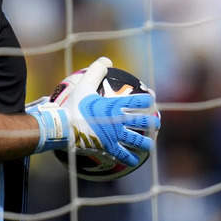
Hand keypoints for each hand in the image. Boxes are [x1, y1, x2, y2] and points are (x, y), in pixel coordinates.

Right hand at [25, 57, 159, 165]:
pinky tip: (135, 160)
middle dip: (153, 122)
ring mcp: (115, 136)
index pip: (139, 101)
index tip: (151, 98)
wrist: (63, 127)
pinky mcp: (108, 148)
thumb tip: (107, 59)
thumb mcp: (83, 85)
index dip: (148, 99)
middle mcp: (119, 121)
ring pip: (137, 141)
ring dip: (145, 143)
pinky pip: (123, 155)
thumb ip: (96, 71)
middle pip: (143, 122)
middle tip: (157, 123)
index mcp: (115, 106)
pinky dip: (130, 158)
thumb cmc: (73, 106)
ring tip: (149, 145)